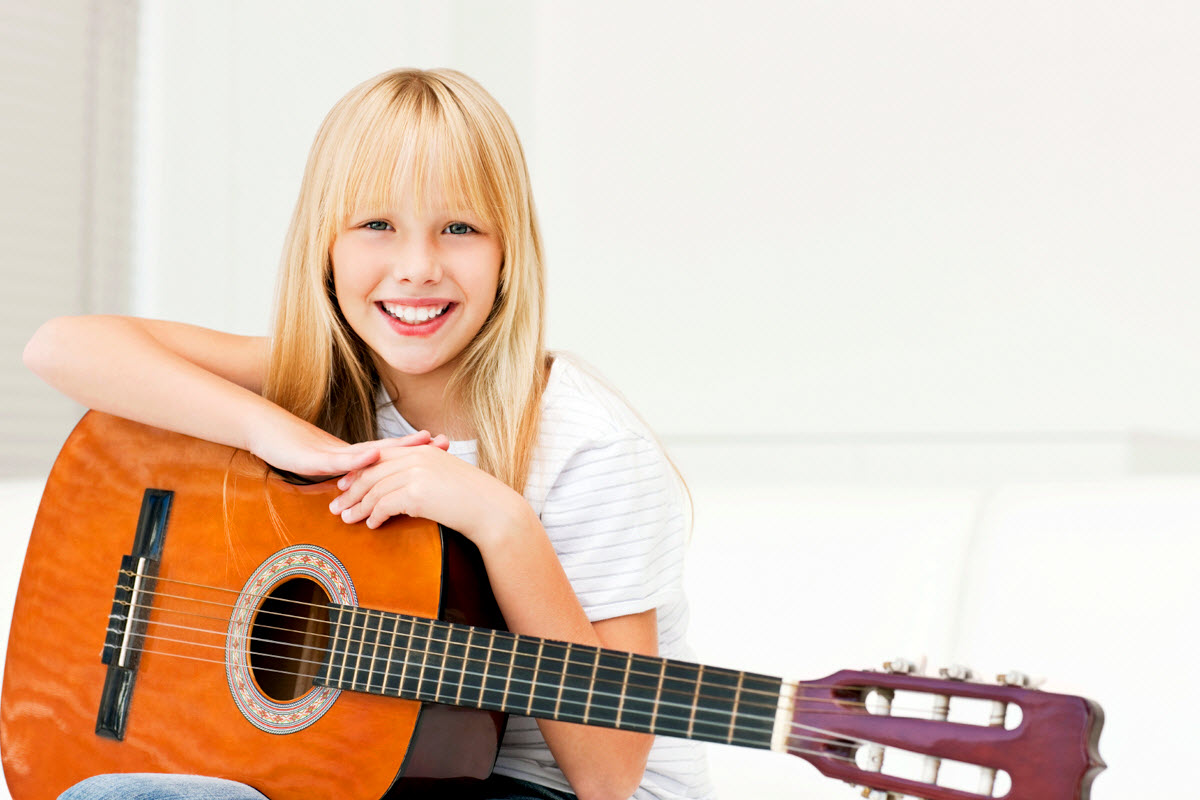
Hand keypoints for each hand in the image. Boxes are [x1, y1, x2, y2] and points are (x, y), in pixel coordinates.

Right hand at [245, 410, 443, 479]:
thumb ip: (349, 476)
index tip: (446, 447)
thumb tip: (367, 491)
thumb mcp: (328, 468)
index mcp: (357, 455)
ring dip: (397, 448)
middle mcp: (351, 451)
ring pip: (371, 451)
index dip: (418, 451)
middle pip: (391, 448)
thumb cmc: (296, 450)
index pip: (393, 453)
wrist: (265, 431)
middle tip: (446, 442)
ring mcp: (335, 452)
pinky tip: (373, 456)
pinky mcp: (317, 457)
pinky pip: (340, 459)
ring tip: (422, 443)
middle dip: (419, 447)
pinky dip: (358, 458)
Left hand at [328, 439, 521, 542]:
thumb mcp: (446, 476)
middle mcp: (417, 457)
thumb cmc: (473, 498)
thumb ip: (424, 473)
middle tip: (336, 505)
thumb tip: (406, 487)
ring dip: (358, 506)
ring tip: (347, 519)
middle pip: (372, 471)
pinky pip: (385, 505)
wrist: (492, 509)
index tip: (345, 484)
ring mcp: (416, 473)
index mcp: (422, 450)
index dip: (359, 470)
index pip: (381, 455)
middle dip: (351, 490)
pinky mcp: (417, 493)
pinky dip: (375, 516)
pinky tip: (372, 526)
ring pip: (375, 489)